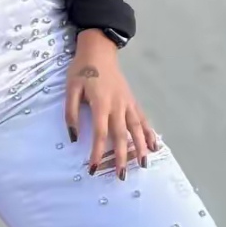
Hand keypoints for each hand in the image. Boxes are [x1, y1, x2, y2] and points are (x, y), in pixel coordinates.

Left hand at [64, 30, 158, 177]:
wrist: (99, 50)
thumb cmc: (82, 69)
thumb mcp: (71, 88)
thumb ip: (71, 113)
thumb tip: (73, 137)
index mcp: (101, 103)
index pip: (100, 133)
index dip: (97, 152)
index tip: (93, 168)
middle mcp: (117, 105)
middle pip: (121, 135)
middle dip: (121, 157)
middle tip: (121, 176)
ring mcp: (127, 102)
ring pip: (136, 128)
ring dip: (140, 147)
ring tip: (143, 165)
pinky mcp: (132, 100)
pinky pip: (142, 119)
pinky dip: (149, 132)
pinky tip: (154, 145)